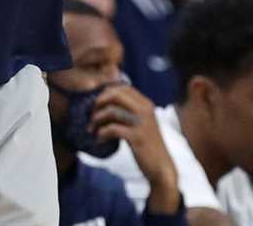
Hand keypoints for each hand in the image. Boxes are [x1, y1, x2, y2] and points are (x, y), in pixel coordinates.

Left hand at [91, 84, 180, 213]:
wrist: (161, 166)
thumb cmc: (147, 145)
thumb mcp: (141, 123)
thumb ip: (129, 111)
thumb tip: (105, 103)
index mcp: (146, 104)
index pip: (123, 87)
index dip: (106, 93)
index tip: (97, 104)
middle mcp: (145, 110)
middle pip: (116, 94)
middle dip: (100, 102)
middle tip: (92, 114)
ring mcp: (141, 123)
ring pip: (112, 111)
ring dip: (97, 119)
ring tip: (92, 128)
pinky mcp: (136, 137)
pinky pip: (112, 129)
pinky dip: (102, 133)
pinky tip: (99, 139)